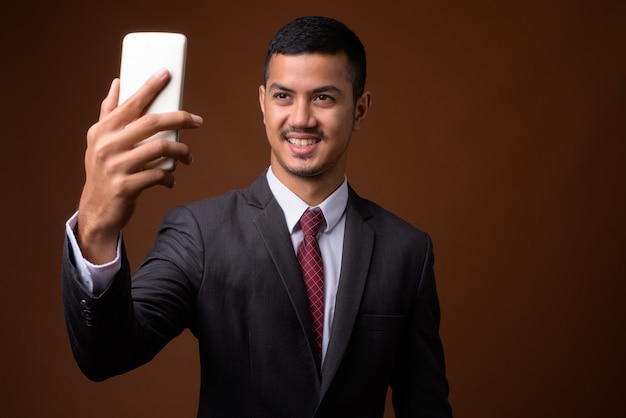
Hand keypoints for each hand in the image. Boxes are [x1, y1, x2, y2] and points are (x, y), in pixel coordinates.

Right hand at [77, 69, 202, 263]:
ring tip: (188, 156)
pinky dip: (170, 176)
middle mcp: (107, 145)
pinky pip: (159, 175)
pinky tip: (172, 179)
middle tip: (197, 121)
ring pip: (161, 149)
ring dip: (181, 151)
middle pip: (152, 123)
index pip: (131, 103)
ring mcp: (116, 167)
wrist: (97, 210)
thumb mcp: (98, 140)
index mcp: (102, 130)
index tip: (167, 73)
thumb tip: (117, 82)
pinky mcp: (126, 187)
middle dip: (180, 118)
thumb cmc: (102, 170)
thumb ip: (108, 112)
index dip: (150, 87)